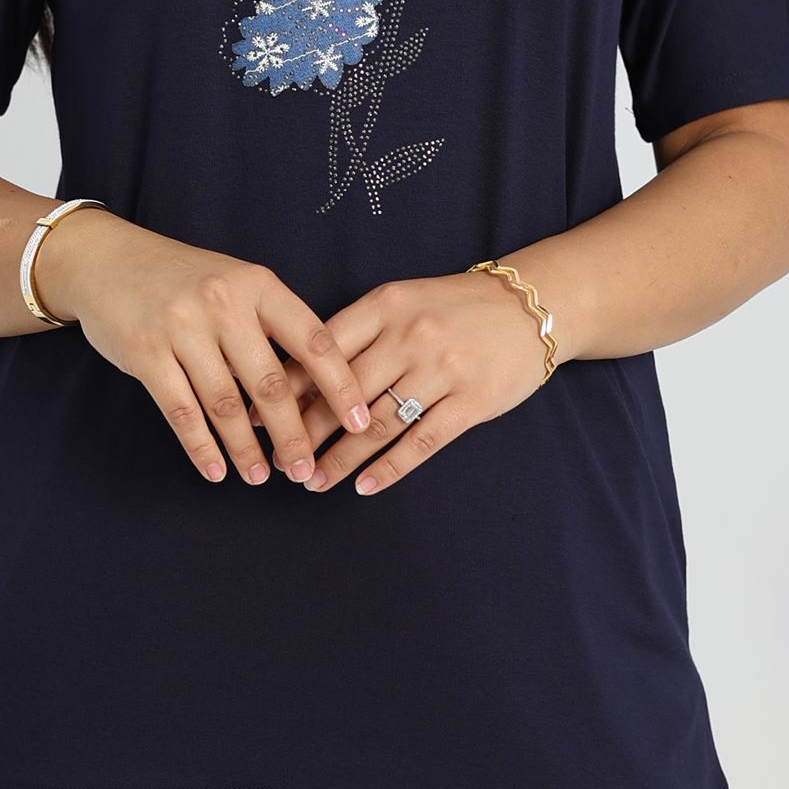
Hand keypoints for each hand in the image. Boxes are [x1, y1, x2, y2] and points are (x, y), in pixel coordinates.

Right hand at [35, 209, 370, 485]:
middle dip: (292, 434)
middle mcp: (224, 303)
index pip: (313, 340)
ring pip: (225, 403)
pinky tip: (216, 471)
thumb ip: (273, 327)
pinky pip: (180, 410)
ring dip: (246, 449)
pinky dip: (201, 447)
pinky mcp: (146, 352)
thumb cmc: (186, 280)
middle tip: (306, 471)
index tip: (360, 423)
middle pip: (270, 382)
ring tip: (260, 478)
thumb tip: (315, 394)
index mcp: (258, 285)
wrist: (108, 259)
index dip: (340, 386)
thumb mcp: (237, 284)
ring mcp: (182, 327)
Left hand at [255, 270, 553, 494]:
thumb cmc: (454, 307)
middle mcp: (411, 335)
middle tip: (278, 460)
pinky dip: (389, 468)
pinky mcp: (472, 401)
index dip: (287, 386)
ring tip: (313, 480)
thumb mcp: (403, 301)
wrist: (530, 307)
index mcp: (386, 305)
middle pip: (344, 392)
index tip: (258, 415)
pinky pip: (422, 440)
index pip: (324, 349)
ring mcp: (443, 369)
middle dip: (305, 431)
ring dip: (340, 458)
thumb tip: (298, 375)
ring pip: (378, 423)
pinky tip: (364, 486)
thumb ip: (359, 333)